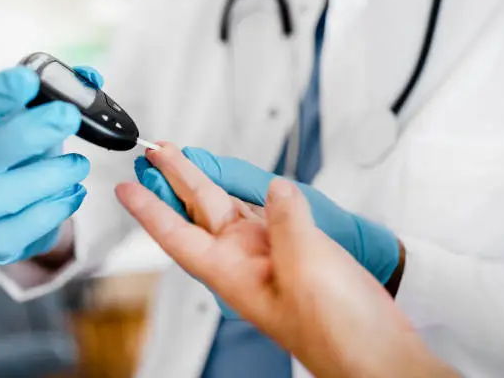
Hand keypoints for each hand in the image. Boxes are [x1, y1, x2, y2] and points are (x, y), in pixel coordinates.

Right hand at [0, 66, 102, 264]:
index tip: (28, 79)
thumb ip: (62, 97)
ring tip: (79, 166)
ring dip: (45, 178)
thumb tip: (91, 76)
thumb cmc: (28, 158)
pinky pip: (11, 233)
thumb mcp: (40, 123)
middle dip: (28, 133)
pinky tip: (73, 194)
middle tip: (69, 116)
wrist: (22, 211)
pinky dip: (49, 213)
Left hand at [117, 145, 456, 377]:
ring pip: (230, 209)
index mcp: (233, 273)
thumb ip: (285, 220)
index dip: (149, 210)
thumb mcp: (304, 265)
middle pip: (200, 212)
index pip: (177, 235)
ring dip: (207, 182)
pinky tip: (251, 180)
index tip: (125, 189)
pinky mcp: (299, 253)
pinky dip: (258, 193)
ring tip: (186, 157)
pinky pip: (269, 213)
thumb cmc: (336, 329)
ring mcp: (273, 256)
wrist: (377, 352)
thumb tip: (277, 190)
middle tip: (155, 152)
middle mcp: (246, 262)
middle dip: (176, 179)